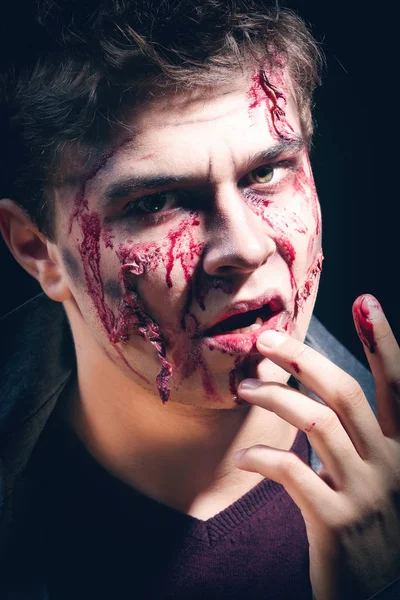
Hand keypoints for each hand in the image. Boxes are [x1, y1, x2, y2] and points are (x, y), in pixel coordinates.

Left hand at [234, 294, 399, 599]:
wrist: (374, 594)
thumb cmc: (367, 523)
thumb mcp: (375, 476)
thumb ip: (356, 436)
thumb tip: (313, 387)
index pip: (398, 386)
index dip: (383, 342)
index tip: (365, 301)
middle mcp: (392, 465)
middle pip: (346, 393)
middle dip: (304, 358)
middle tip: (266, 340)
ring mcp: (366, 493)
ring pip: (316, 423)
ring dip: (275, 397)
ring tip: (244, 388)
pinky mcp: (336, 522)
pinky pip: (293, 473)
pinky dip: (264, 457)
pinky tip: (246, 456)